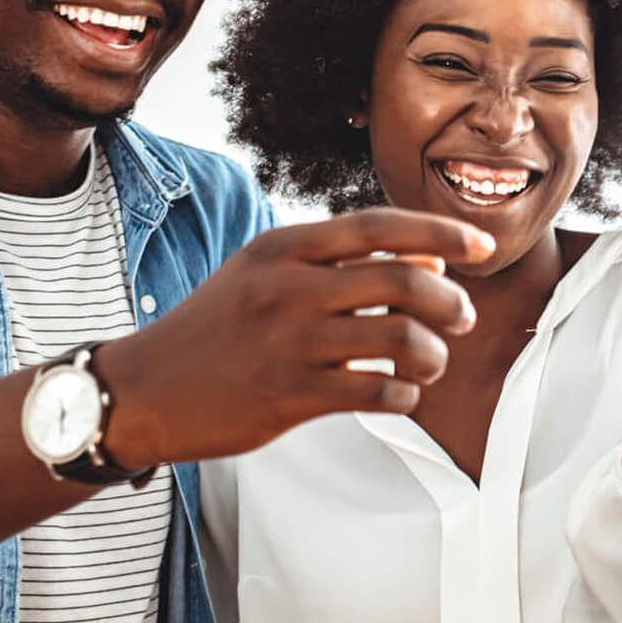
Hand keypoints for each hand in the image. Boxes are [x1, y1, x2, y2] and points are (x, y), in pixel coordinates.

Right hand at [99, 208, 496, 465]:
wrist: (141, 390)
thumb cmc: (212, 331)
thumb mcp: (264, 276)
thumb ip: (339, 264)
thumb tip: (429, 261)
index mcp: (283, 248)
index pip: (379, 226)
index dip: (440, 233)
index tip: (480, 243)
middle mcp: (289, 288)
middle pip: (403, 279)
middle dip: (449, 300)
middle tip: (461, 317)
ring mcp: (290, 343)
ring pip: (400, 337)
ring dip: (432, 352)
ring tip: (430, 362)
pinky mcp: (290, 396)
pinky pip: (376, 391)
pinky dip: (403, 394)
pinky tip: (398, 394)